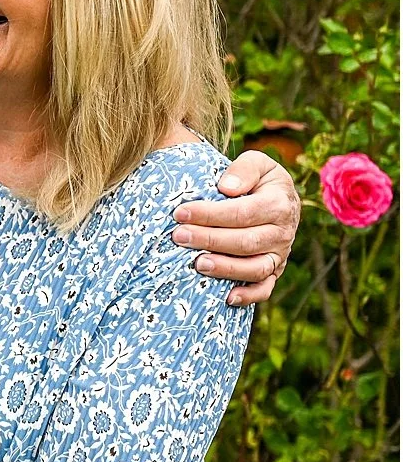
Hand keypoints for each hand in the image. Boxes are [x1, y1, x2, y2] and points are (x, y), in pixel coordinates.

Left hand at [174, 149, 300, 305]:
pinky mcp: (274, 271)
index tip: (181, 212)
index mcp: (279, 204)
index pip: (242, 212)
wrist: (277, 198)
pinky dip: (249, 296)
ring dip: (226, 268)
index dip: (211, 214)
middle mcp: (282, 232)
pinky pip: (265, 289)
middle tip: (178, 236)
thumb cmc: (256, 179)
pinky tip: (226, 298)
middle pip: (246, 241)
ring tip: (197, 264)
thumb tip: (227, 188)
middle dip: (209, 240)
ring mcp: (279, 254)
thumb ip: (244, 169)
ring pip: (255, 268)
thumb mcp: (257, 163)